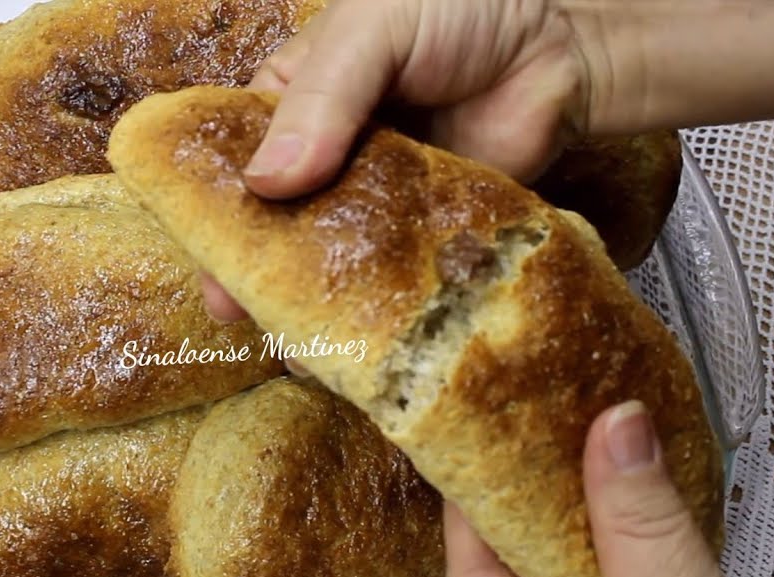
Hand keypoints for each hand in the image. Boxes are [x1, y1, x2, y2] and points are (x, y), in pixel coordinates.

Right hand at [202, 0, 773, 323]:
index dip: (214, 213)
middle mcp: (323, 160)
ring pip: (327, 264)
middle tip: (240, 315)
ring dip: (308, 304)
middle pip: (275, 226)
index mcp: (291, 103)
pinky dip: (372, 314)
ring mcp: (371, 207)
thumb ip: (324, 97)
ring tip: (295, 344)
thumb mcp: (373, 30)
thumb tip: (268, 181)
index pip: (234, 164)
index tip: (208, 263)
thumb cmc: (459, 12)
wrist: (564, 49)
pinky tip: (354, 346)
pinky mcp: (421, 240)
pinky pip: (389, 282)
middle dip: (254, 273)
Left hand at [444, 400, 773, 576]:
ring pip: (563, 564)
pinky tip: (625, 483)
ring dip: (581, 505)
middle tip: (543, 415)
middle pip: (513, 564)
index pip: (472, 575)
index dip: (479, 496)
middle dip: (534, 491)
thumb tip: (613, 432)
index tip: (489, 427)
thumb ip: (640, 526)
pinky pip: (608, 576)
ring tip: (585, 434)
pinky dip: (618, 531)